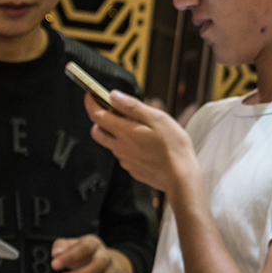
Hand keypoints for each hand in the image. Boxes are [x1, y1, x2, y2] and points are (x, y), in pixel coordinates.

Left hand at [51, 233, 129, 272]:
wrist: (102, 265)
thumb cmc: (81, 256)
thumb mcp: (69, 246)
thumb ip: (60, 247)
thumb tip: (56, 253)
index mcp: (93, 244)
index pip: (86, 247)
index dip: (70, 256)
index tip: (54, 265)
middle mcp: (104, 258)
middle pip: (98, 266)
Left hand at [85, 91, 199, 200]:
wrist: (181, 178)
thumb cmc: (173, 147)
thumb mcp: (157, 118)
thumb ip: (132, 106)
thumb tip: (114, 96)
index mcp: (124, 132)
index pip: (96, 114)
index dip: (91, 102)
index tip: (90, 95)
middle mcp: (120, 147)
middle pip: (97, 131)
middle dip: (99, 119)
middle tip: (114, 112)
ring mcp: (126, 160)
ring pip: (111, 143)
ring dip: (116, 133)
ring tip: (138, 129)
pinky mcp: (133, 169)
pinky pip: (124, 155)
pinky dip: (128, 147)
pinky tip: (145, 145)